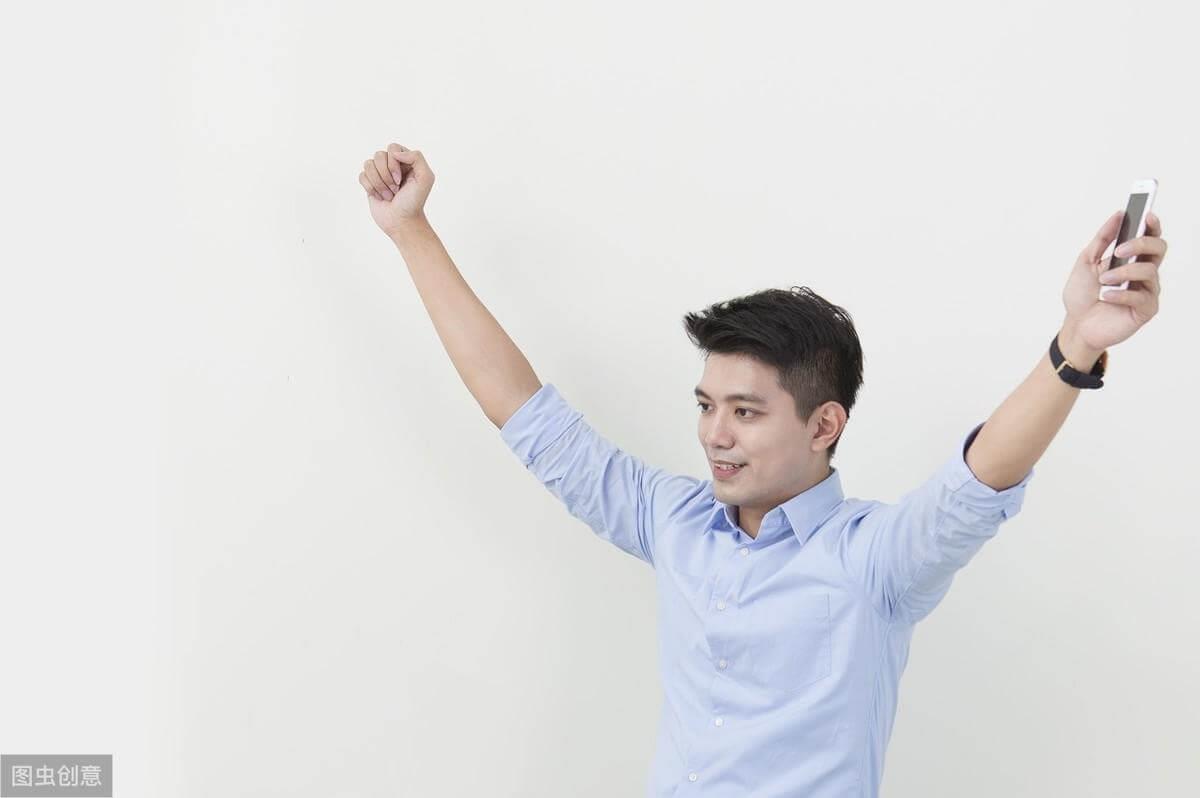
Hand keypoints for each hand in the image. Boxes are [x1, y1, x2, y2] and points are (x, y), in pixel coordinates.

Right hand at [358, 143, 434, 236]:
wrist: (402, 221)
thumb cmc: (414, 201)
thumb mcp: (426, 178)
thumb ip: (417, 157)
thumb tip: (394, 152)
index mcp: (406, 160)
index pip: (393, 148)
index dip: (393, 164)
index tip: (400, 180)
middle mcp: (392, 164)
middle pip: (378, 155)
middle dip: (386, 176)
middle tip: (396, 190)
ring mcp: (380, 173)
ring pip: (368, 164)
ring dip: (379, 183)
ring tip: (389, 195)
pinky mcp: (369, 183)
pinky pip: (362, 175)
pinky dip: (370, 188)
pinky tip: (379, 197)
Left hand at [1061, 209, 1166, 352]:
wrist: (1076, 325)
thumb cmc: (1082, 295)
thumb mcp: (1086, 262)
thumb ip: (1102, 239)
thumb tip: (1118, 215)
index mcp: (1132, 259)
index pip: (1151, 237)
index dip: (1153, 225)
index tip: (1146, 214)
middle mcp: (1144, 273)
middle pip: (1159, 248)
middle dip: (1140, 244)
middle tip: (1119, 250)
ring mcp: (1147, 291)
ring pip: (1149, 271)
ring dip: (1123, 273)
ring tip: (1103, 281)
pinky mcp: (1146, 310)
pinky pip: (1141, 296)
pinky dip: (1121, 294)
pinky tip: (1106, 296)